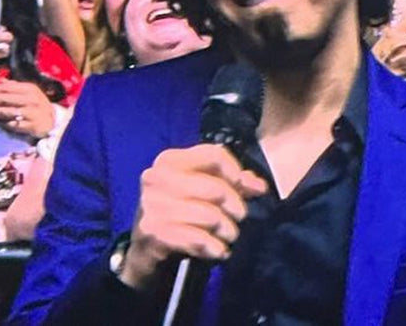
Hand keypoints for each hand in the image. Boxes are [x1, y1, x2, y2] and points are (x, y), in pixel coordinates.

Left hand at [0, 79, 56, 138]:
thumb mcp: (30, 92)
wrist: (52, 122)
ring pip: (6, 111)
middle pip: (5, 98)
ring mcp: (31, 113)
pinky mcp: (30, 126)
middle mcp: (31, 99)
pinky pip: (11, 124)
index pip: (8, 87)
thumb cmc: (38, 105)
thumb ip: (14, 86)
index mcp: (30, 89)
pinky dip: (1, 123)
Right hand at [121, 145, 268, 290]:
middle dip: (236, 207)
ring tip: (229, 236)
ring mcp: (152, 204)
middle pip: (216, 188)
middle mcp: (156, 177)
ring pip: (210, 215)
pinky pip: (197, 238)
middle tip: (239, 218)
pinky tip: (218, 251)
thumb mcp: (203, 193)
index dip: (234, 171)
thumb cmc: (179, 214)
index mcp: (169, 161)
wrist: (146, 249)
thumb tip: (259, 186)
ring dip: (227, 230)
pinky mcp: (152, 231)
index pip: (213, 155)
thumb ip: (233, 184)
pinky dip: (213, 247)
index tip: (242, 185)